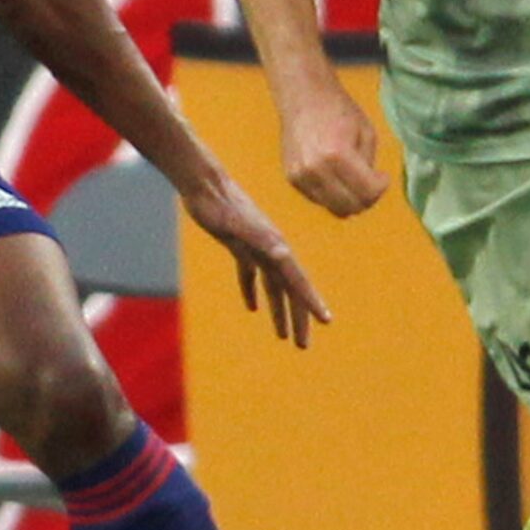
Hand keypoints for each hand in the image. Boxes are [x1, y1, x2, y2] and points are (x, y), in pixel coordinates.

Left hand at [179, 170, 332, 348]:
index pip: (298, 281)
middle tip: (302, 345)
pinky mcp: (239, 245)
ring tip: (282, 336)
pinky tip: (252, 308)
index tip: (326, 321)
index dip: (312, 302)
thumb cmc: (220, 204)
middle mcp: (272, 249)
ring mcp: (256, 247)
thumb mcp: (238, 224)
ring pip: (273, 286)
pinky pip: (250, 274)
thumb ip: (261, 239)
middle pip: (289, 289)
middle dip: (297, 317)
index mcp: (276, 247)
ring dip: (279, 310)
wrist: (203, 184)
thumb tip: (284, 254)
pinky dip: (252, 291)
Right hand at [280, 76, 388, 216]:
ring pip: (334, 209)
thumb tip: (371, 191)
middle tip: (373, 185)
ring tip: (356, 181)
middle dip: (367, 199)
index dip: (381, 188)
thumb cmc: (339, 110)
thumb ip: (369, 165)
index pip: (367, 192)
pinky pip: (320, 200)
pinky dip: (333, 195)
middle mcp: (315, 169)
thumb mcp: (366, 132)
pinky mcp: (292, 179)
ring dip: (350, 200)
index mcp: (337, 154)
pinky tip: (337, 176)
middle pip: (350, 207)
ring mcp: (300, 176)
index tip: (384, 177)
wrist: (303, 96)